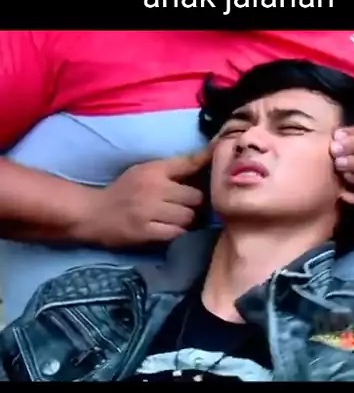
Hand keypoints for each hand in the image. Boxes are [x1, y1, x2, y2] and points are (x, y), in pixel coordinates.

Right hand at [73, 145, 212, 247]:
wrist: (93, 213)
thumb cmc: (123, 191)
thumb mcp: (144, 171)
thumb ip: (172, 168)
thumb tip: (206, 160)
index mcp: (153, 170)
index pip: (189, 163)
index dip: (209, 161)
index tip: (221, 159)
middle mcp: (153, 188)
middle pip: (196, 196)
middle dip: (195, 203)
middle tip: (189, 206)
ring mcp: (149, 211)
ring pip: (188, 216)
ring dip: (187, 220)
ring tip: (177, 219)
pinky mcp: (146, 232)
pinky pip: (176, 233)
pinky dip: (177, 232)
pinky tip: (169, 229)